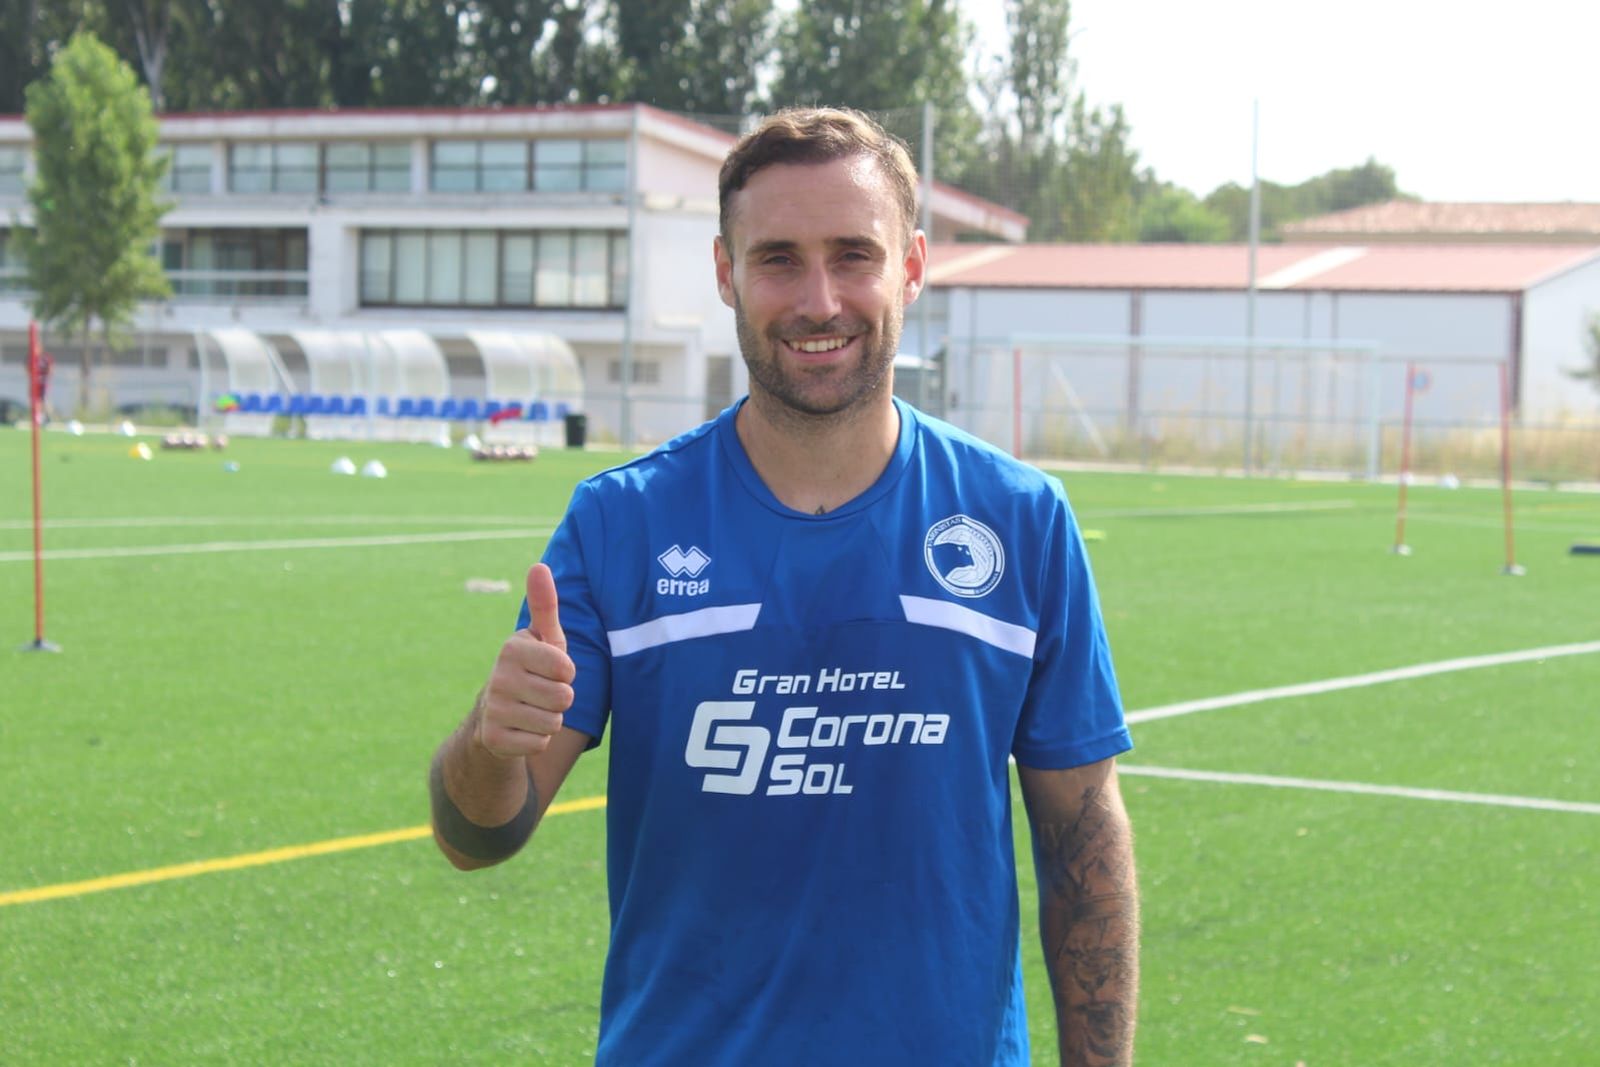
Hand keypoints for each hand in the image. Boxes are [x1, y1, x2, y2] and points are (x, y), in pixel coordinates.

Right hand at [477, 563, 575, 758]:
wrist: (495, 717)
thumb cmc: (532, 671)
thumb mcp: (543, 639)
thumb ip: (545, 604)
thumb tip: (539, 566)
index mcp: (512, 648)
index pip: (566, 668)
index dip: (566, 674)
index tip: (550, 671)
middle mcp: (498, 676)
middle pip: (563, 698)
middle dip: (560, 700)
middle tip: (540, 694)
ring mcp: (494, 709)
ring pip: (553, 723)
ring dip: (549, 721)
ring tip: (532, 710)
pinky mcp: (493, 739)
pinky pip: (540, 744)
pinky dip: (537, 740)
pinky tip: (521, 730)